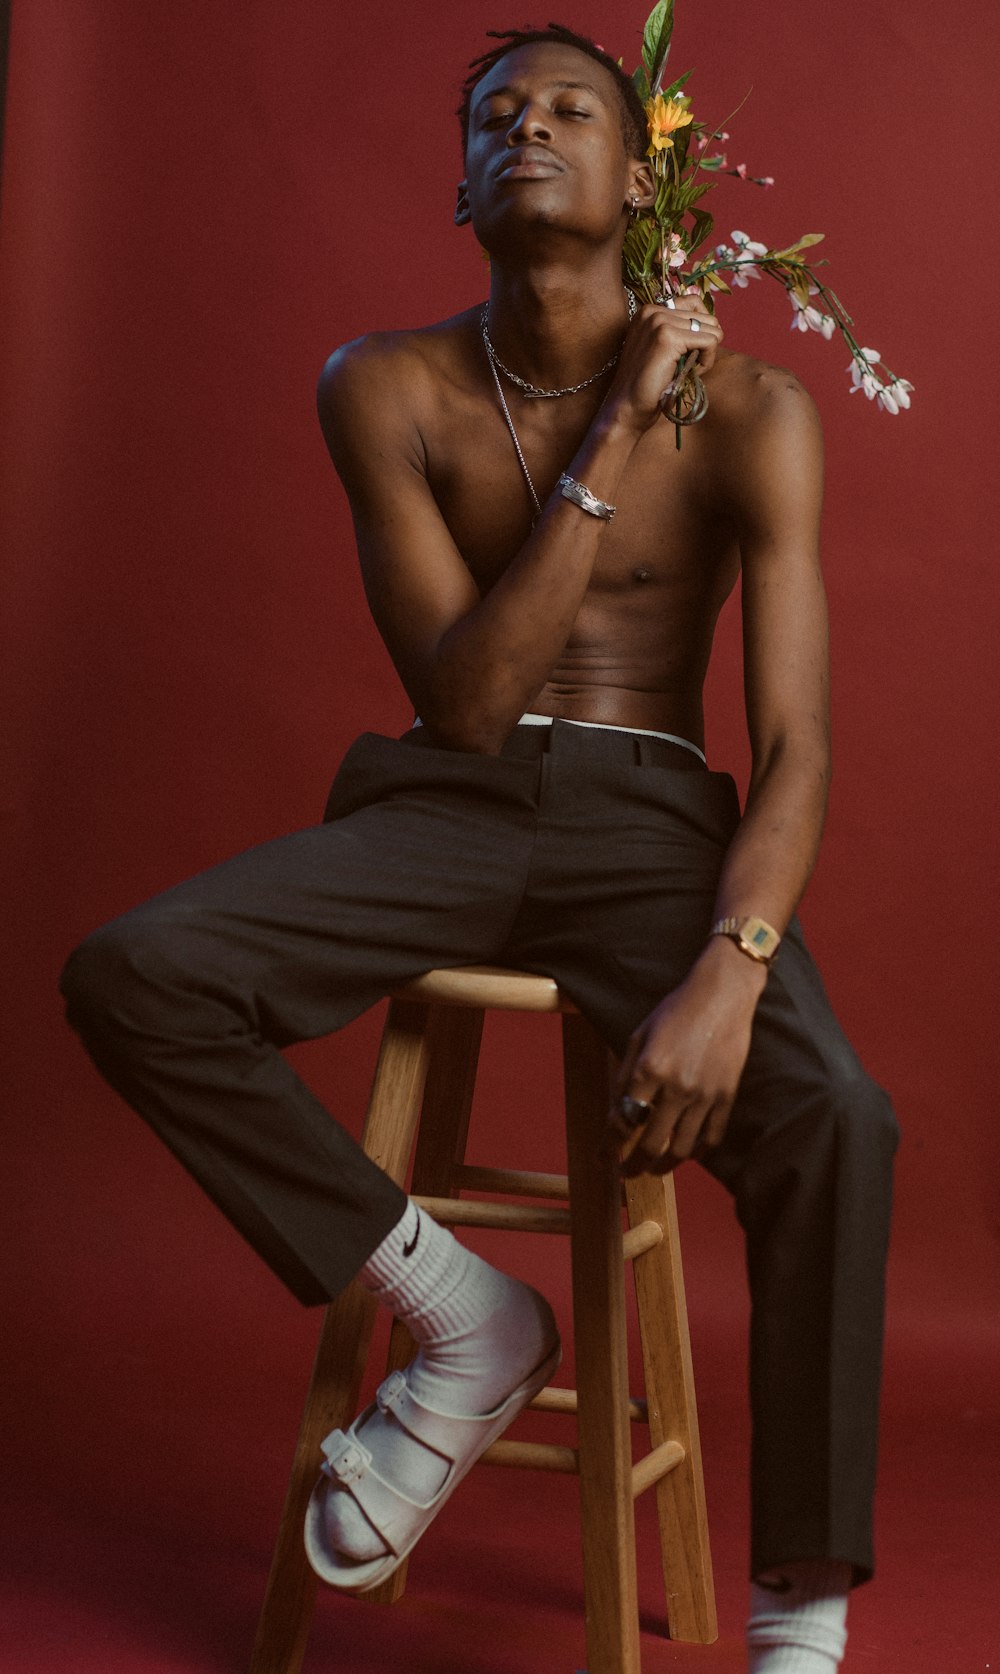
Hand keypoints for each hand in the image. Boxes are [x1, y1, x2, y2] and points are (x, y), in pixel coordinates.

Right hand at [603, 296, 722, 435]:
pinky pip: (710, 342)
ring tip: (686, 370)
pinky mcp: (668, 337)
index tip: (688, 350)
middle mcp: (653, 310)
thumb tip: (714, 321)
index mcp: (649, 310)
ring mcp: (659, 322)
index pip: (694, 303)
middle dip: (704, 344)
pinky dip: (707, 362)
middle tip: (686, 366)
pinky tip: (690, 374)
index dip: (700, 330)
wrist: (627, 407)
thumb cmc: (647, 383)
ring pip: (712, 330)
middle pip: (707, 318)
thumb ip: (680, 329)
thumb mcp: (662, 348)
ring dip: (706, 354)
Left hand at [607, 938, 765, 1175]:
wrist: (722, 995)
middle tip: (626, 1172)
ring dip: (665, 1165)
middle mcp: (676, 1086)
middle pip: (652, 1144)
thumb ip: (625, 1074)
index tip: (602, 1159)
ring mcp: (705, 1094)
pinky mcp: (727, 1095)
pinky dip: (698, 1152)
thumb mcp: (639, 1036)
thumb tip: (614, 1110)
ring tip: (655, 1168)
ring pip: (683, 1148)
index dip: (609, 1147)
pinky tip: (687, 1153)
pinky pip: (712, 1137)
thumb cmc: (676, 1011)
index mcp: (649, 1069)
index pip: (623, 1121)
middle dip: (634, 1165)